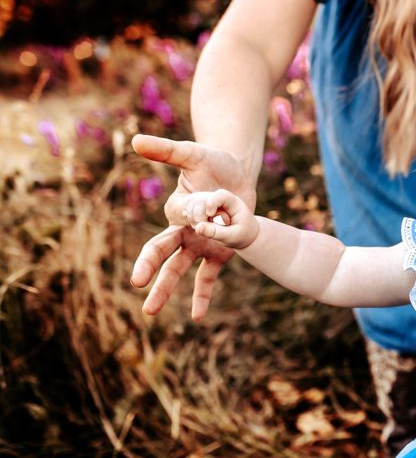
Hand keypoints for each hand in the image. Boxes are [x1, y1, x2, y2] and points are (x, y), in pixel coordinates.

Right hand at [131, 134, 256, 318]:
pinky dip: (202, 295)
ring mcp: (200, 244)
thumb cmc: (214, 162)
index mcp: (176, 210)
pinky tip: (197, 316)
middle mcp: (183, 230)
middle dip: (149, 267)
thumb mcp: (193, 154)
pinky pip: (207, 278)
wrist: (238, 174)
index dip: (199, 211)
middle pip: (160, 251)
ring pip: (178, 270)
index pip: (180, 217)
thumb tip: (136, 141)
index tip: (216, 201)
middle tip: (136, 283)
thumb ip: (167, 151)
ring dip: (165, 290)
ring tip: (149, 312)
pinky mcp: (218, 253)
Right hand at [182, 190, 259, 248]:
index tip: (210, 215)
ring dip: (193, 219)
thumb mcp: (232, 236)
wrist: (242, 233)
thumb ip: (216, 232)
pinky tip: (198, 225)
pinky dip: (189, 218)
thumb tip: (198, 228)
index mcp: (232, 202)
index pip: (220, 195)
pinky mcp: (199, 204)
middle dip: (199, 217)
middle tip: (208, 231)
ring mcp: (207, 199)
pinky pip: (187, 207)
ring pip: (190, 203)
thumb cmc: (241, 234)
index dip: (212, 203)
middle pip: (200, 200)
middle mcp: (218, 197)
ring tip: (205, 229)